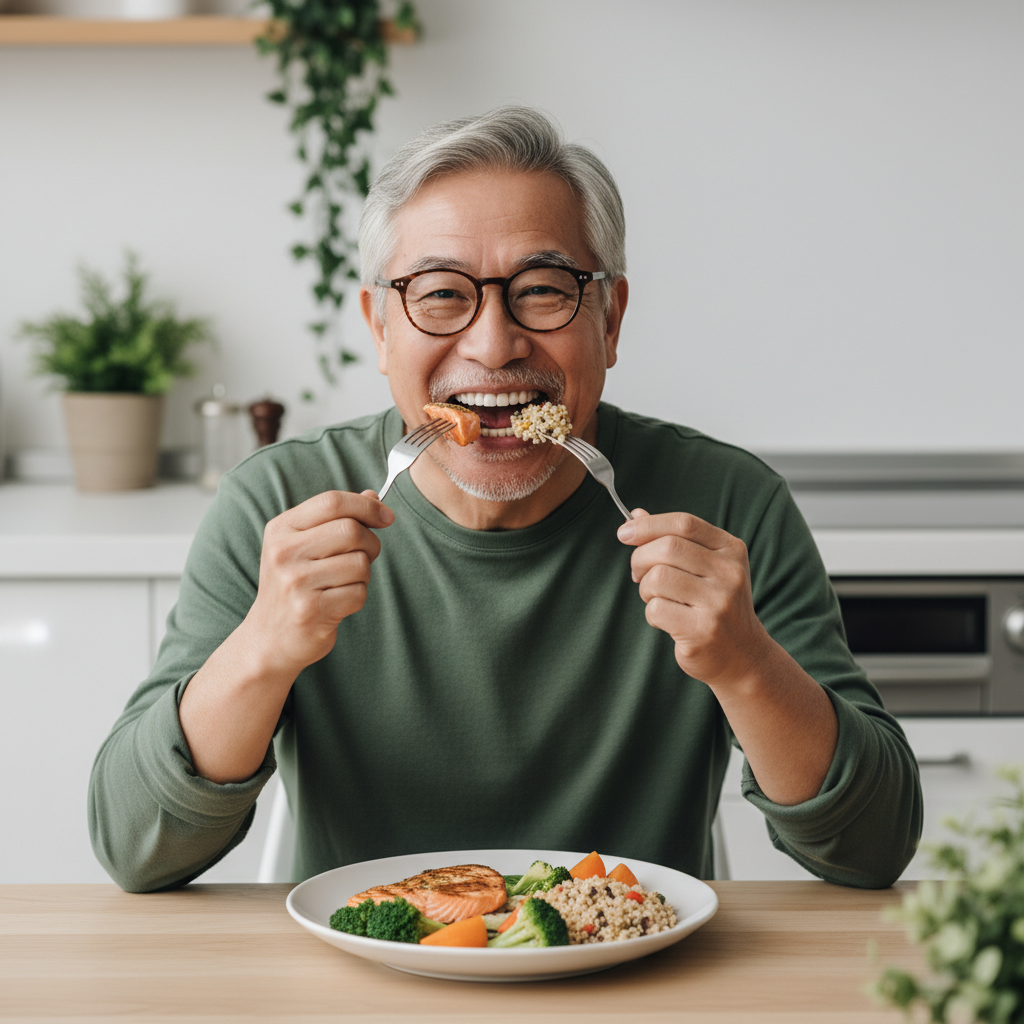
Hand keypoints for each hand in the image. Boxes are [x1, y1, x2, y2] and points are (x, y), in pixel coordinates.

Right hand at [243, 489, 392, 675]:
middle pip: (351, 530)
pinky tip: (338, 602)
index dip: (367, 506)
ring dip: (363, 574)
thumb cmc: (293, 585)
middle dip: (370, 543)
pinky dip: (357, 597)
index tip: (386, 517)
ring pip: (360, 563)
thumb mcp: (302, 545)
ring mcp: (295, 582)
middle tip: (364, 556)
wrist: (268, 638)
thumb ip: (335, 519)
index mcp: (281, 529)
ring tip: (342, 583)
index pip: (332, 502)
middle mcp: (284, 553)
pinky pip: (358, 593)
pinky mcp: (311, 610)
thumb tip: (373, 497)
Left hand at [617, 509, 772, 688]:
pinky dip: (651, 613)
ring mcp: (718, 602)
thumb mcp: (706, 567)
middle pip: (667, 548)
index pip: (684, 523)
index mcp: (731, 550)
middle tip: (638, 574)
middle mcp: (729, 573)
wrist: (743, 655)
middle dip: (640, 559)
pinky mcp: (703, 630)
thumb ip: (674, 540)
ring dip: (645, 589)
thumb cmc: (715, 605)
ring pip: (658, 578)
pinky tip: (667, 619)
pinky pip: (656, 609)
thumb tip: (636, 516)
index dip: (648, 525)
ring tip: (657, 599)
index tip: (624, 532)